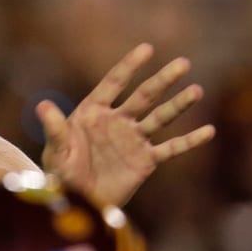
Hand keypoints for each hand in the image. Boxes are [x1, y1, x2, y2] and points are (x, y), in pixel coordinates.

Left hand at [38, 43, 214, 205]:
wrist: (77, 201)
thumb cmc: (61, 173)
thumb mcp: (55, 151)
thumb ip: (54, 129)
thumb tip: (43, 105)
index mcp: (93, 112)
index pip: (114, 84)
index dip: (129, 67)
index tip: (147, 49)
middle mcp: (117, 121)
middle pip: (144, 96)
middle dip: (162, 80)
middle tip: (183, 63)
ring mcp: (133, 139)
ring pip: (160, 118)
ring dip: (178, 104)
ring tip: (196, 90)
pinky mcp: (145, 160)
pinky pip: (170, 148)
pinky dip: (189, 141)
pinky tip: (208, 131)